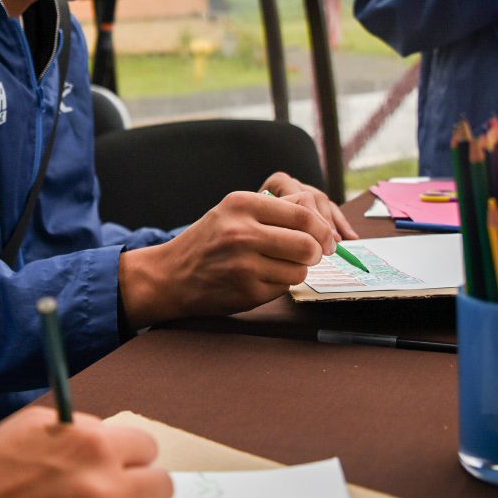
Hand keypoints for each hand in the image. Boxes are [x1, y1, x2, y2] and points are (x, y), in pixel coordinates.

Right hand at [0, 407, 172, 497]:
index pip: (147, 447)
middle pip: (161, 488)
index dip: (129, 455)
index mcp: (92, 444)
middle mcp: (102, 487)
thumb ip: (79, 431)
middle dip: (140, 488)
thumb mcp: (33, 425)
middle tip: (113, 493)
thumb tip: (108, 441)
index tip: (117, 462)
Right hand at [118, 190, 334, 324]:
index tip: (327, 238)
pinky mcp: (247, 292)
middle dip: (316, 252)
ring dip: (297, 270)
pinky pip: (283, 288)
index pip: (302, 214)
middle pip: (307, 245)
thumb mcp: (232, 212)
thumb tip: (319, 215)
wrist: (170, 275)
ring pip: (299, 270)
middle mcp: (242, 233)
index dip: (323, 229)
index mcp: (241, 204)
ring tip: (279, 265)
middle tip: (312, 254)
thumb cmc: (207, 241)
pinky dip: (279, 284)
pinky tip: (261, 278)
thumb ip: (273, 209)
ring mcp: (244, 265)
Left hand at [259, 171, 356, 239]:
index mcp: (276, 184)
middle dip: (322, 223)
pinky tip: (351, 237)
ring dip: (332, 224)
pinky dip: (341, 224)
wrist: (250, 224)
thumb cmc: (253, 226)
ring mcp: (304, 191)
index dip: (309, 218)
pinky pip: (332, 208)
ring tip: (336, 242)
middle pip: (314, 198)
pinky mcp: (315, 200)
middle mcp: (292, 184)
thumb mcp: (260, 224)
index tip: (312, 238)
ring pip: (324, 202)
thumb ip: (275, 226)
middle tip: (327, 244)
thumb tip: (300, 240)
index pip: (299, 196)